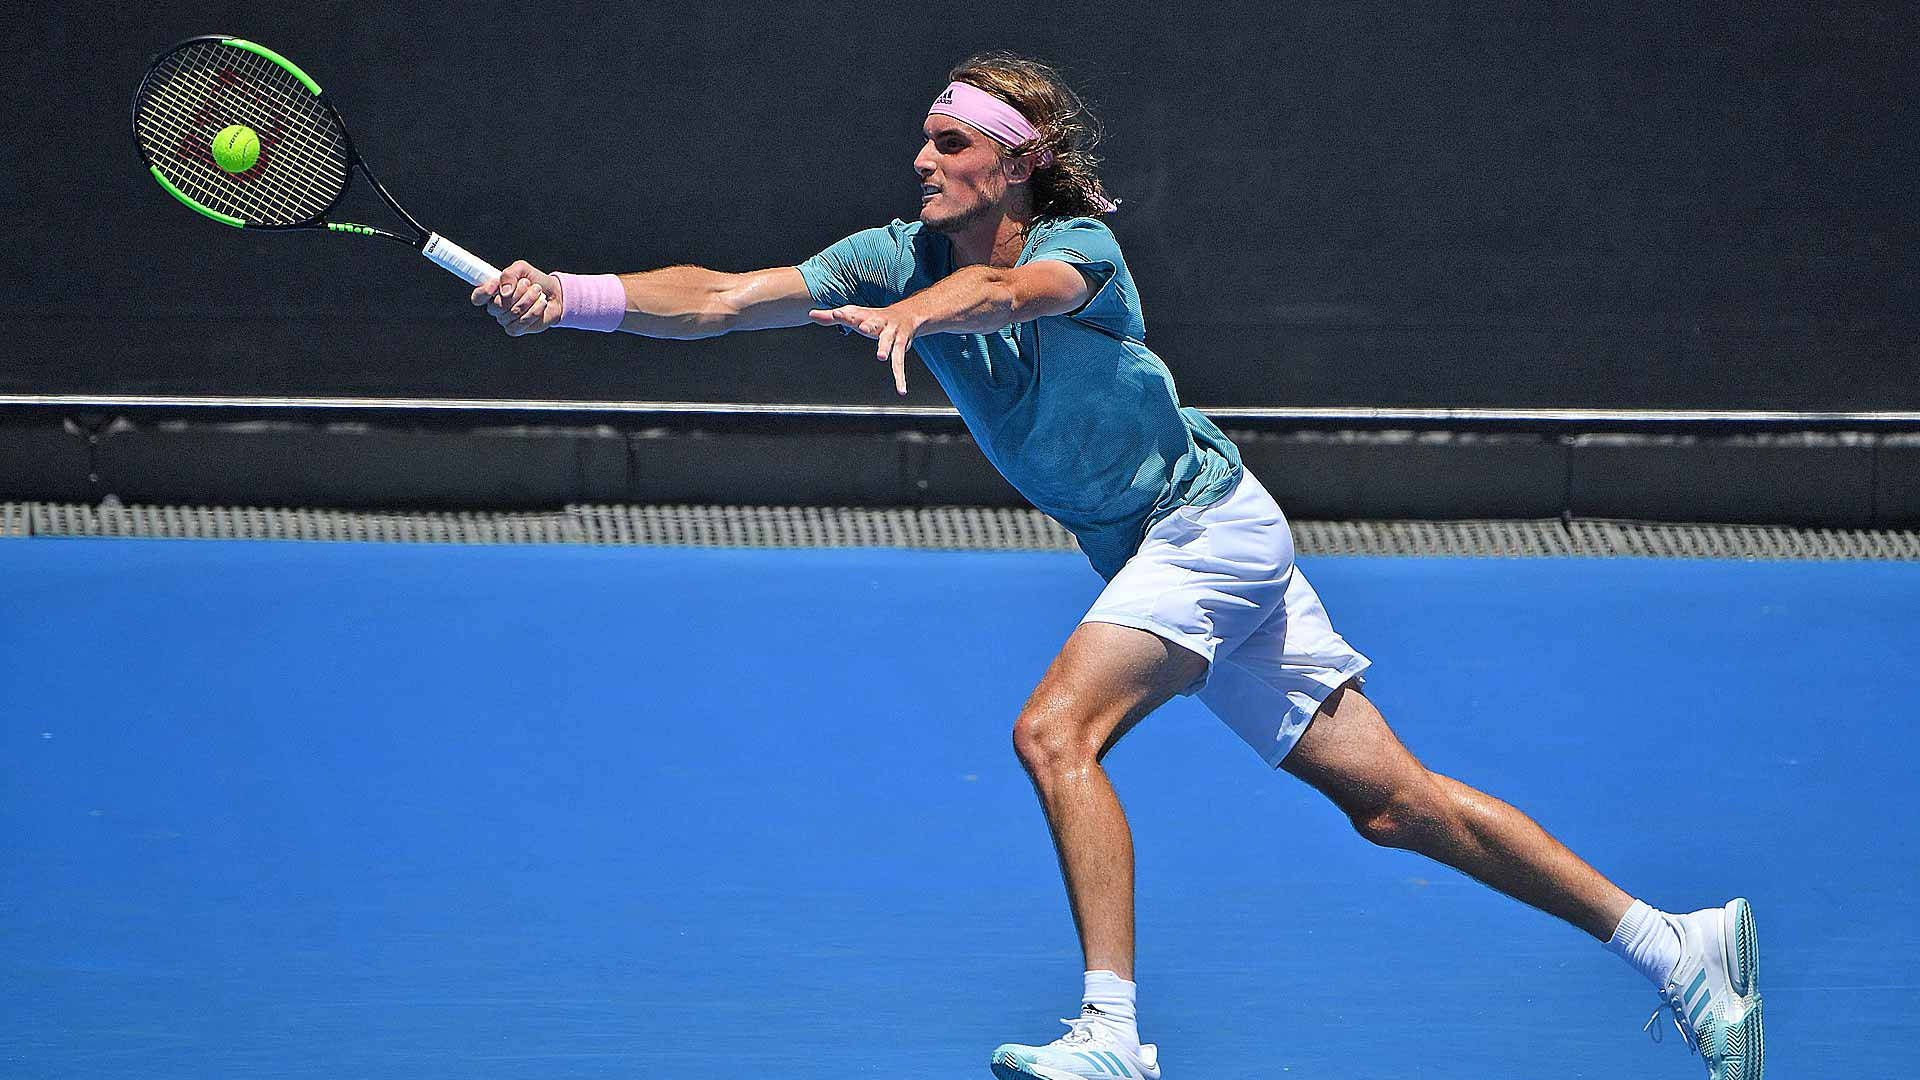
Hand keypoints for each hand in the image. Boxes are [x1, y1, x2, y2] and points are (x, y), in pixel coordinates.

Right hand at [470, 260, 562, 336]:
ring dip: (529, 299)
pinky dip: (534, 311)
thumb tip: (505, 292)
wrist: (555, 294)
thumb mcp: (522, 269)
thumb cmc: (535, 280)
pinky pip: (521, 323)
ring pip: (512, 313)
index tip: (495, 283)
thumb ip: (510, 274)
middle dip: (517, 292)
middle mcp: (496, 307)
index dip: (484, 292)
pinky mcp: (515, 329)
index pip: (478, 297)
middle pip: (497, 305)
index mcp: (492, 292)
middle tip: (528, 284)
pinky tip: (541, 304)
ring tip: (538, 291)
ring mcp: (505, 320)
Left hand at [808, 304, 923, 395]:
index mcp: (864, 316)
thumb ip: (831, 317)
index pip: (851, 314)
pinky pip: (900, 362)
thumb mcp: (852, 314)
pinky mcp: (901, 345)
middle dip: (869, 325)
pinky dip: (900, 377)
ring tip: (881, 356)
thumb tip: (811, 314)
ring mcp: (891, 334)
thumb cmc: (872, 317)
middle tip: (863, 328)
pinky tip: (901, 390)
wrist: (905, 314)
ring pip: (888, 341)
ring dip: (885, 348)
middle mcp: (879, 323)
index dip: (844, 314)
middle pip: (873, 323)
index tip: (835, 314)